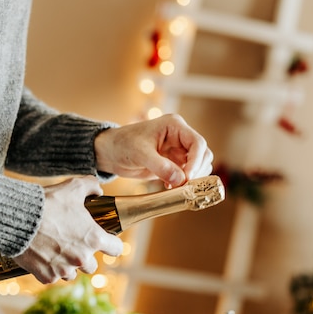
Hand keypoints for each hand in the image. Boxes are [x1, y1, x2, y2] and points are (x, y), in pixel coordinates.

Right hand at [13, 176, 122, 283]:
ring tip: (54, 250)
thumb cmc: (47, 203)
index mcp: (93, 239)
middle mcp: (82, 258)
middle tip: (71, 243)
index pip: (116, 249)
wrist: (18, 219)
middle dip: (84, 256)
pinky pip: (51, 277)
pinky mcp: (46, 277)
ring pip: (71, 273)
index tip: (105, 241)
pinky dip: (47, 269)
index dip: (111, 244)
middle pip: (92, 266)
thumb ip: (91, 186)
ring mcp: (63, 270)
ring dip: (66, 265)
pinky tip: (40, 255)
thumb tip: (98, 190)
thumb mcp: (72, 187)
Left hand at [94, 114, 212, 187]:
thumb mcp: (140, 154)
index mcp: (174, 126)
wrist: (110, 152)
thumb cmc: (122, 145)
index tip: (189, 177)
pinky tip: (170, 187)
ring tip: (177, 187)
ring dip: (192, 178)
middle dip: (197, 171)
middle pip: (203, 154)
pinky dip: (183, 182)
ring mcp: (177, 150)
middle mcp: (180, 137)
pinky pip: (186, 174)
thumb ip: (160, 166)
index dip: (197, 161)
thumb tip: (181, 180)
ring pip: (198, 165)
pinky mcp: (173, 163)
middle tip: (185, 185)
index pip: (197, 143)